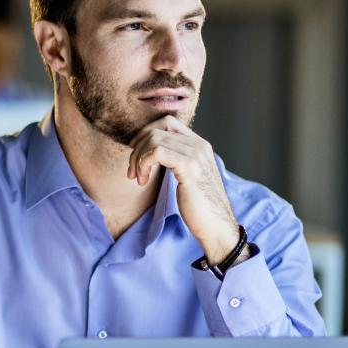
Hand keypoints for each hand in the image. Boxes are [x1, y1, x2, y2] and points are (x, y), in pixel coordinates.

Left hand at [127, 116, 247, 266]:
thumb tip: (150, 150)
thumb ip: (175, 158)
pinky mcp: (190, 167)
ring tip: (138, 178)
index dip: (144, 133)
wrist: (215, 225)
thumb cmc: (197, 204)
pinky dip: (143, 164)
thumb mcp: (185, 175)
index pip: (166, 122)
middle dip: (137, 148)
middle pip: (157, 129)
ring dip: (138, 159)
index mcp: (199, 144)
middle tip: (132, 171)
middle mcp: (199, 145)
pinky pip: (157, 152)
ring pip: (154, 140)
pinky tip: (143, 181)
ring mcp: (196, 155)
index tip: (133, 151)